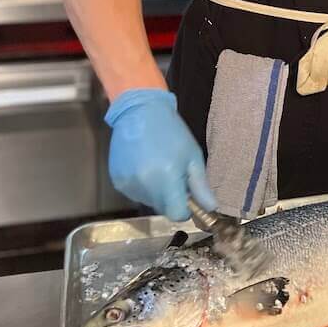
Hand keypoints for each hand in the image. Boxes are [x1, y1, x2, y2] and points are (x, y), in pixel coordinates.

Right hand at [105, 89, 216, 220]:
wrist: (139, 112)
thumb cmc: (172, 132)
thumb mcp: (192, 156)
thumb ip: (201, 185)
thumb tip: (211, 208)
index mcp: (166, 180)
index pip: (177, 214)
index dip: (186, 208)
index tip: (188, 194)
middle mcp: (145, 187)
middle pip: (163, 208)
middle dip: (171, 198)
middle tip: (174, 174)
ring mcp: (128, 185)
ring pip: (148, 201)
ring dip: (156, 192)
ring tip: (158, 166)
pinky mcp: (117, 181)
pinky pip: (135, 193)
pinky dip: (142, 185)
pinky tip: (144, 165)